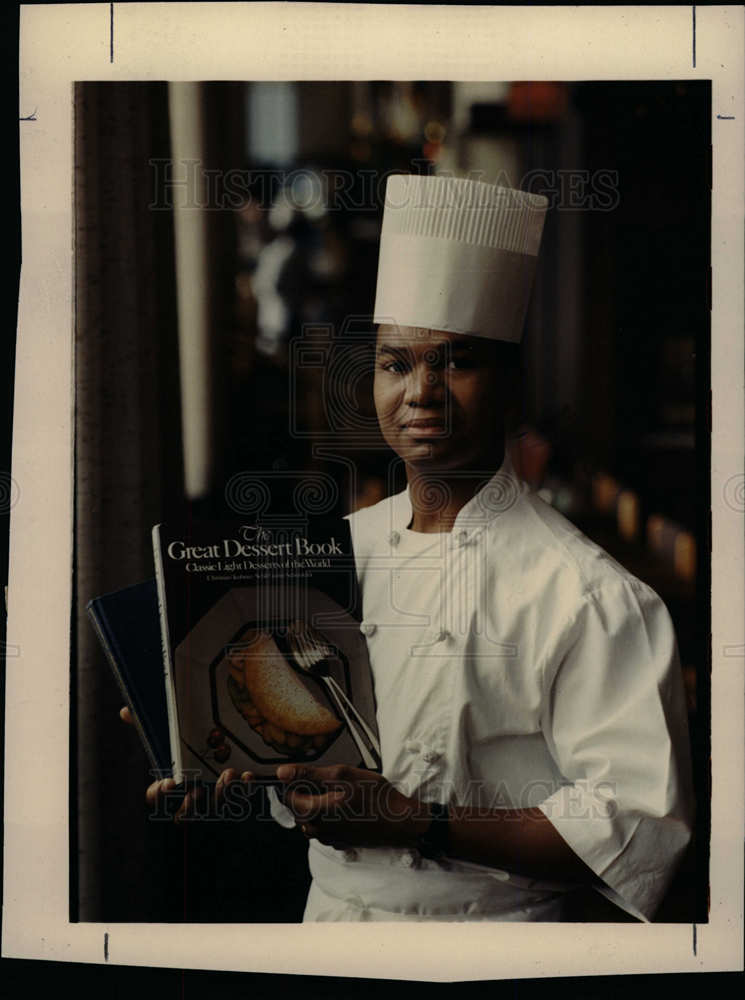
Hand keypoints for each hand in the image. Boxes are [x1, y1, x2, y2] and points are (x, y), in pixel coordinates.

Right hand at [120, 705, 254, 820]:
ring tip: (228, 773)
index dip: (160, 794)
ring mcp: (212, 804)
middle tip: (197, 789)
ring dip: (220, 795)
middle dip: (191, 804)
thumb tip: (125, 710)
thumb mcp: (168, 735)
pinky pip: (240, 802)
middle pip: (185, 814)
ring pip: (213, 810)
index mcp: (169, 786)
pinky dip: (244, 791)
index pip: (156, 798)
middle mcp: (189, 800)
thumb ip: (146, 724)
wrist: (221, 754)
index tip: (169, 782)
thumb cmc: (186, 749)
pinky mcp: (235, 800)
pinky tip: (248, 776)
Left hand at [276, 763, 430, 848]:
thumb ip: (309, 774)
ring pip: (308, 816)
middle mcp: (315, 829)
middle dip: (304, 790)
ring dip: (316, 802)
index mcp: (313, 811)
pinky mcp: (336, 841)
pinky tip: (345, 805)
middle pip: (296, 806)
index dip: (288, 781)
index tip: (293, 772)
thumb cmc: (375, 796)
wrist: (399, 822)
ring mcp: (326, 837)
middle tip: (327, 778)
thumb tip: (281, 773)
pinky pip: (321, 824)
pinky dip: (326, 813)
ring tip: (339, 791)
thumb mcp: (343, 775)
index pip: (285, 796)